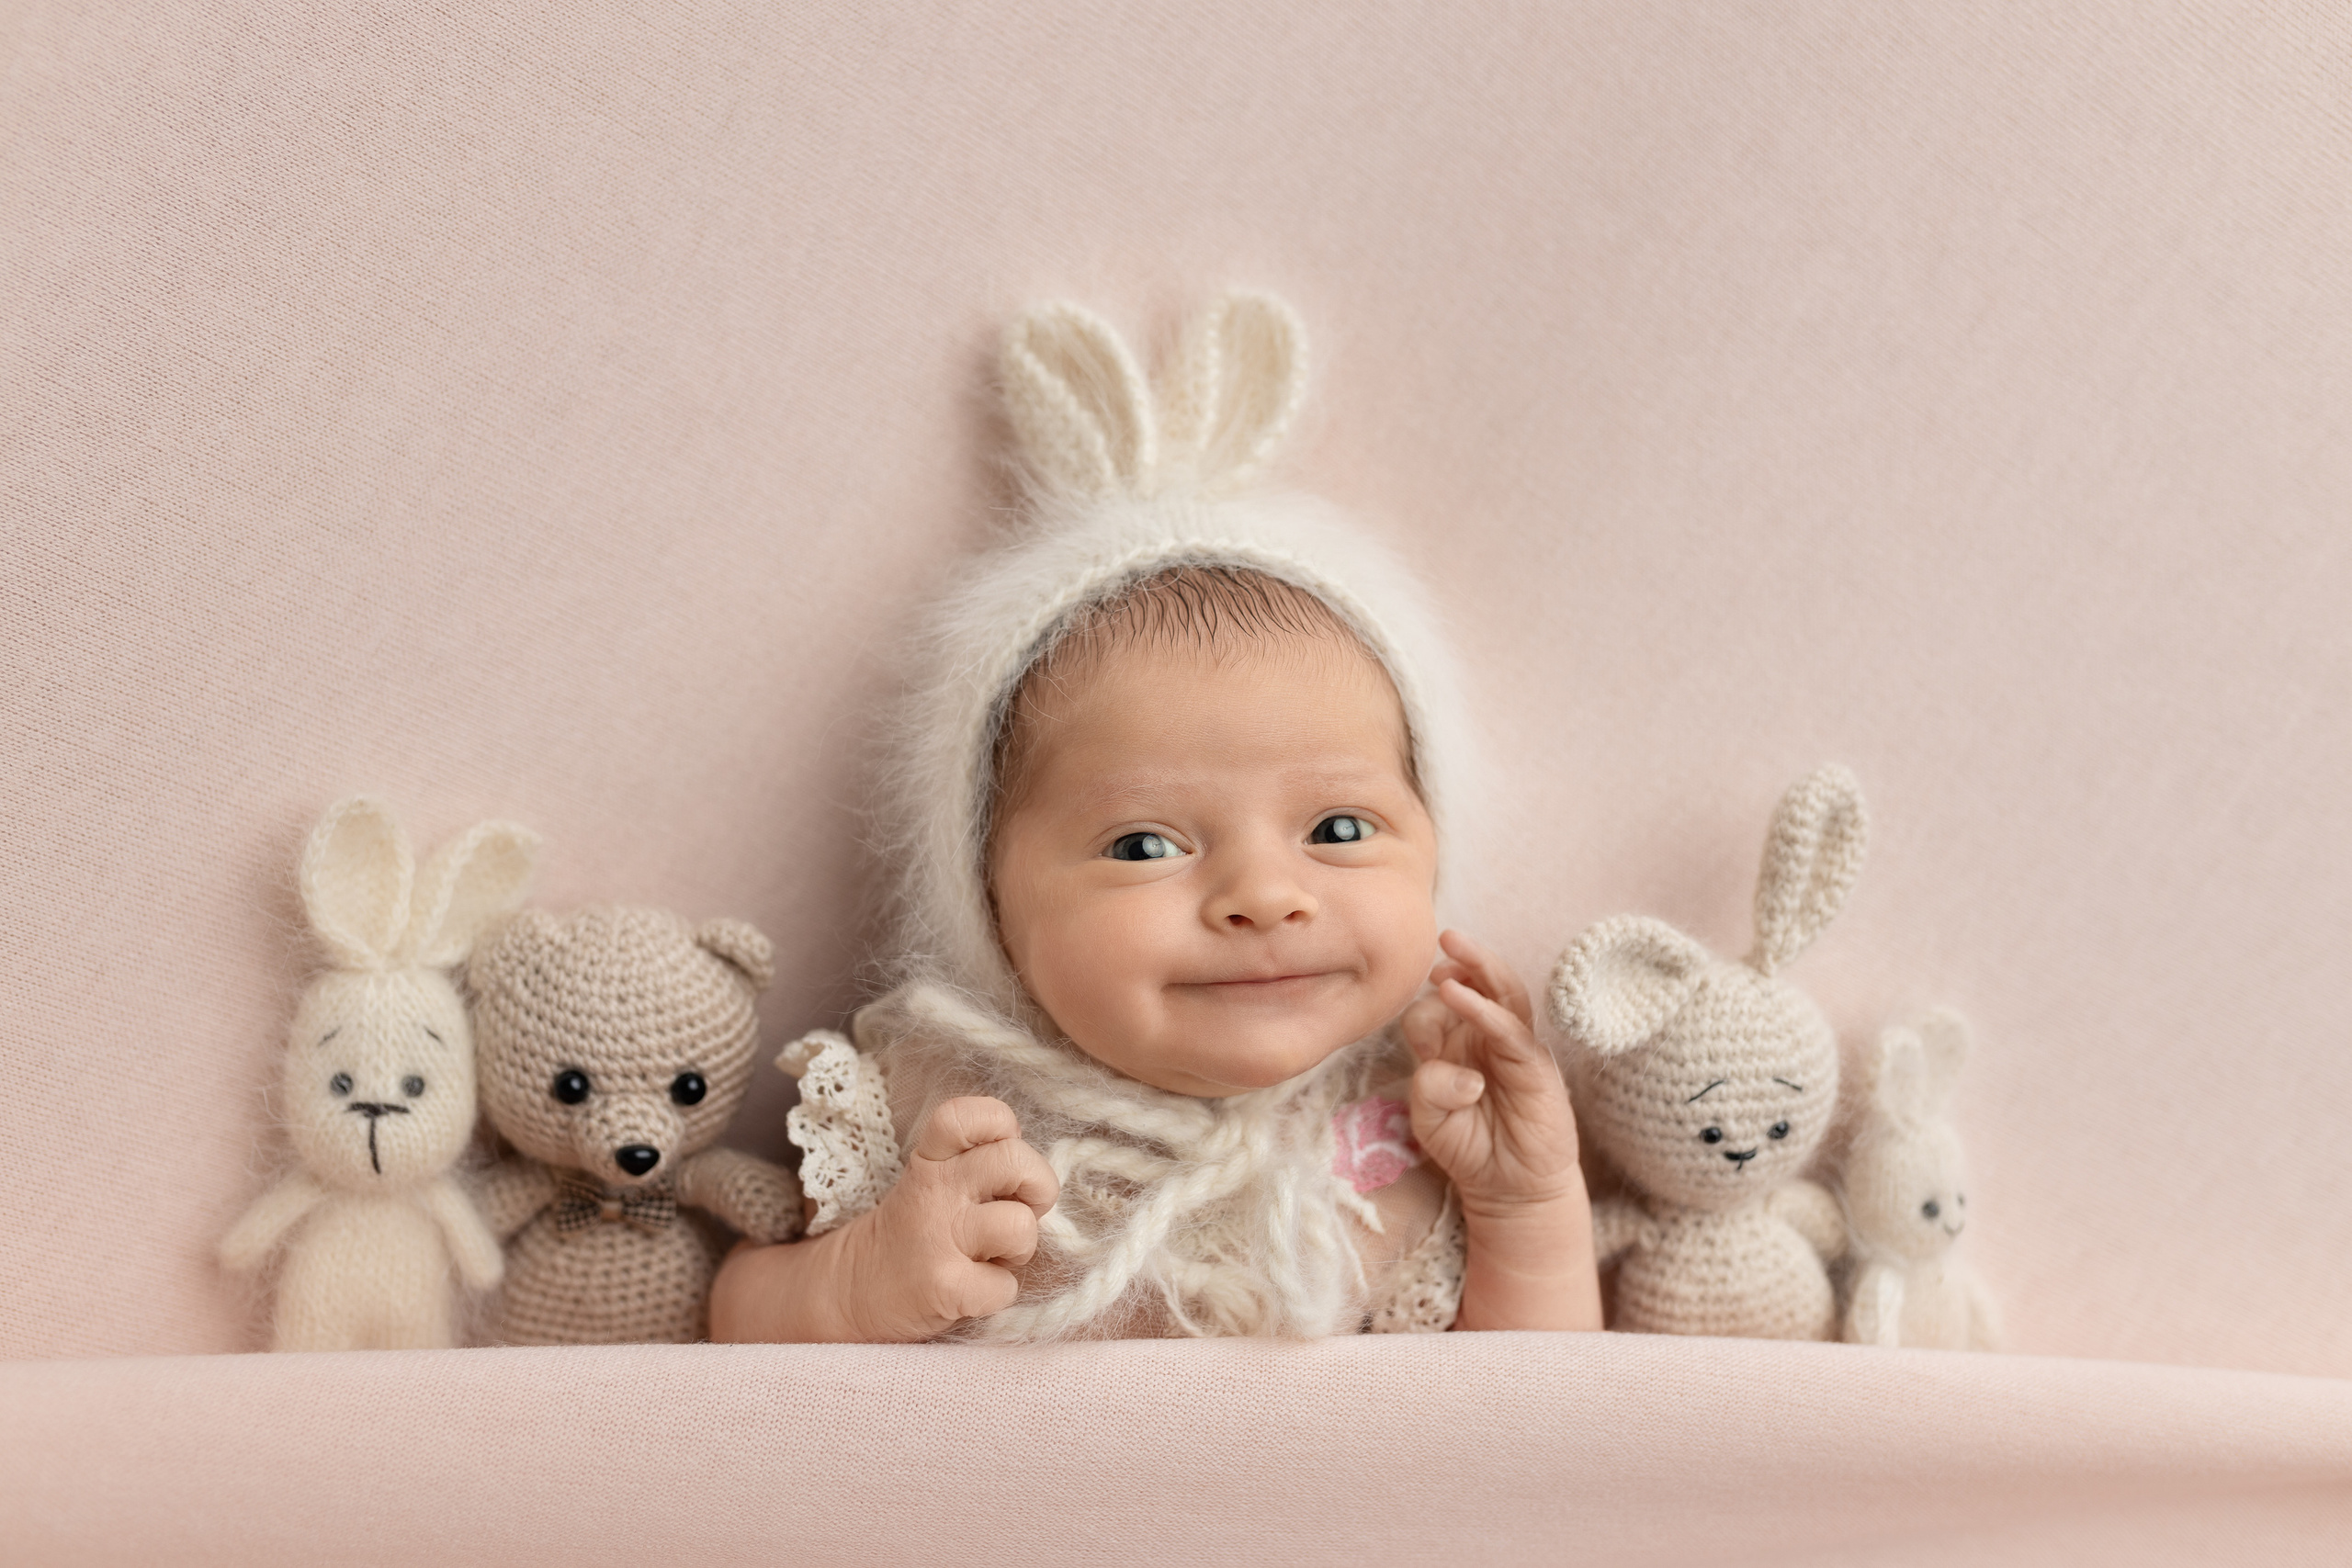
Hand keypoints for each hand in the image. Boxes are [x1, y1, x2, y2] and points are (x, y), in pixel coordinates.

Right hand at [831, 1096, 1058, 1341]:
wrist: (853, 1290)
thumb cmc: (917, 1231)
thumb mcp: (934, 1181)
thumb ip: (980, 1166)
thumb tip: (1035, 1175)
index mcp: (932, 1158)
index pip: (971, 1113)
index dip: (1002, 1124)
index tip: (1001, 1150)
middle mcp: (934, 1189)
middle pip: (1015, 1160)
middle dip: (1038, 1187)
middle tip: (1018, 1209)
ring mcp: (936, 1237)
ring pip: (1021, 1226)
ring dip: (1020, 1248)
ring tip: (994, 1255)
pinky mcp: (943, 1287)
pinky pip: (1005, 1286)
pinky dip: (999, 1293)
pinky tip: (974, 1289)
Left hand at [1401, 930, 1581, 1217]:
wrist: (1508, 1188)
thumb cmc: (1469, 1147)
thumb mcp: (1430, 1120)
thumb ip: (1429, 1089)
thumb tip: (1463, 1073)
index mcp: (1454, 1043)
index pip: (1436, 1010)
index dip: (1424, 1008)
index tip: (1420, 1023)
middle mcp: (1484, 1037)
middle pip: (1478, 985)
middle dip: (1464, 958)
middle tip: (1444, 936)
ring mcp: (1512, 1048)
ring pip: (1504, 995)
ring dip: (1481, 967)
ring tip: (1455, 946)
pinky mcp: (1534, 1068)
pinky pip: (1512, 1032)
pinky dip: (1487, 1012)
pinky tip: (1463, 995)